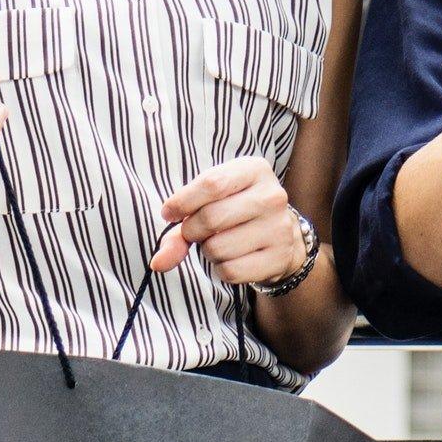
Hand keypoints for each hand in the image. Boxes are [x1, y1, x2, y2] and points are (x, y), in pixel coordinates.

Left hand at [150, 157, 312, 287]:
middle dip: (191, 230)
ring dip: (207, 251)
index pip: (211, 184)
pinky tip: (231, 258)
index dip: (182, 202)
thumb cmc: (237, 210)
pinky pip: (230, 271)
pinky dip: (220, 269)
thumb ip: (181, 222)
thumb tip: (158, 262)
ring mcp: (279, 228)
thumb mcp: (214, 200)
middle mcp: (272, 196)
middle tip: (195, 232)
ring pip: (217, 248)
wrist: (283, 233)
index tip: (169, 213)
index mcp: (254, 170)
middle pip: (211, 218)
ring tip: (219, 242)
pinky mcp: (278, 257)